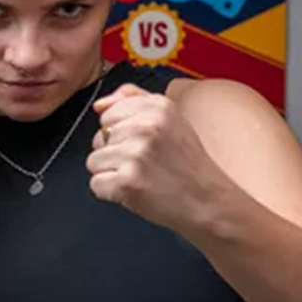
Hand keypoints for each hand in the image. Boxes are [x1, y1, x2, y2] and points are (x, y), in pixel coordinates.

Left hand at [87, 83, 228, 227]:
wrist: (207, 201)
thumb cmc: (187, 164)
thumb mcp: (170, 119)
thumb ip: (134, 100)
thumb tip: (99, 104)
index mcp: (157, 107)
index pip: (107, 114)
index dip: (120, 132)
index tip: (142, 143)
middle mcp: (146, 127)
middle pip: (98, 137)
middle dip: (115, 153)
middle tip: (145, 162)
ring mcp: (135, 154)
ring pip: (93, 161)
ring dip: (112, 173)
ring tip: (141, 176)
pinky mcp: (127, 181)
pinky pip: (96, 184)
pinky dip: (111, 192)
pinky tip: (135, 190)